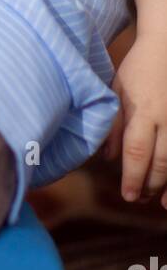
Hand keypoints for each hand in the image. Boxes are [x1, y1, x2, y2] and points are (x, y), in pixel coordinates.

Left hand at [102, 33, 166, 205]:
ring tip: (158, 201)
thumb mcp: (117, 90)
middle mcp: (166, 119)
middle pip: (161, 162)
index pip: (137, 151)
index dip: (133, 177)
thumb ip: (113, 123)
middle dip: (149, 185)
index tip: (127, 195)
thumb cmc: (139, 69)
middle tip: (137, 199)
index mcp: (143, 111)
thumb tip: (107, 157)